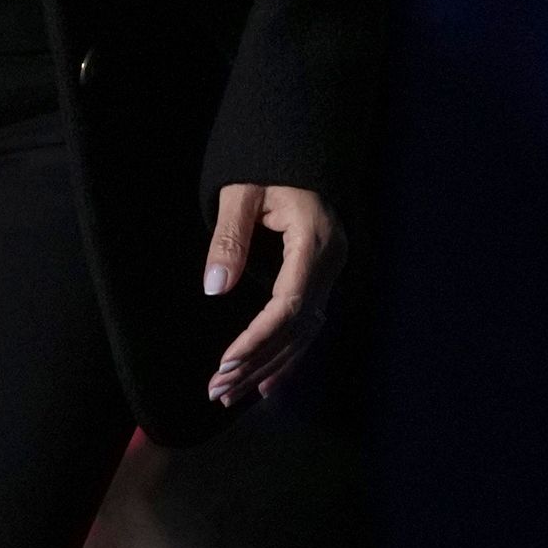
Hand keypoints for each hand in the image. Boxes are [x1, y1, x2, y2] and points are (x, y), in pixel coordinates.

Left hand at [204, 183, 343, 405]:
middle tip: (217, 392)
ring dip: (267, 367)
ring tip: (229, 395)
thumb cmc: (267, 165)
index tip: (225, 363)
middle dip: (257, 363)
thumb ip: (229, 238)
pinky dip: (287, 356)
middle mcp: (331, 262)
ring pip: (304, 333)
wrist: (299, 152)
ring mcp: (331, 271)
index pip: (290, 304)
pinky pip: (308, 325)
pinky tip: (266, 384)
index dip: (258, 338)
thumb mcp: (241, 193)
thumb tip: (215, 288)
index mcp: (314, 240)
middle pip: (297, 328)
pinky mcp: (322, 277)